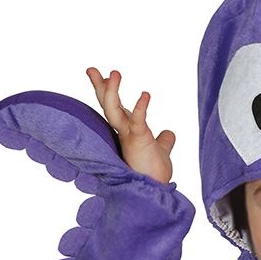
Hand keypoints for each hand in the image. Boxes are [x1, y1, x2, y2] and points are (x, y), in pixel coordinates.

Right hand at [86, 67, 175, 182]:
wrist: (154, 190)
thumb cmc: (154, 172)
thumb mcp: (160, 150)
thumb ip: (163, 141)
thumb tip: (169, 133)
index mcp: (126, 132)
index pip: (115, 109)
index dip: (109, 92)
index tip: (106, 76)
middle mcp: (123, 133)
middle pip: (108, 106)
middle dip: (100, 87)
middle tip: (91, 69)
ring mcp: (128, 137)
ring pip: (114, 110)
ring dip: (112, 91)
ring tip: (115, 73)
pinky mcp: (139, 141)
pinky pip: (138, 121)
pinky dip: (140, 108)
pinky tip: (146, 94)